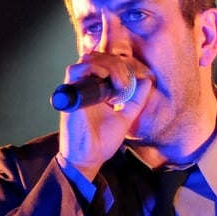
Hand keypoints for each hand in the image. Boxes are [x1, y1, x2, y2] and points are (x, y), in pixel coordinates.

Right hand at [58, 52, 150, 179]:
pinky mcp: (70, 95)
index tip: (128, 83)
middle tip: (124, 82)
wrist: (89, 157)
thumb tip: (146, 80)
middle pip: (98, 57)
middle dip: (116, 64)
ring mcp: (77, 89)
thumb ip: (135, 100)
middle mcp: (86, 87)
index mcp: (98, 90)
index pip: (105, 63)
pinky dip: (91, 69)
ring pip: (88, 60)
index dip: (118, 65)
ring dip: (106, 65)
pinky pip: (74, 71)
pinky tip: (105, 78)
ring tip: (117, 82)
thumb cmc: (103, 140)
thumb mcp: (125, 117)